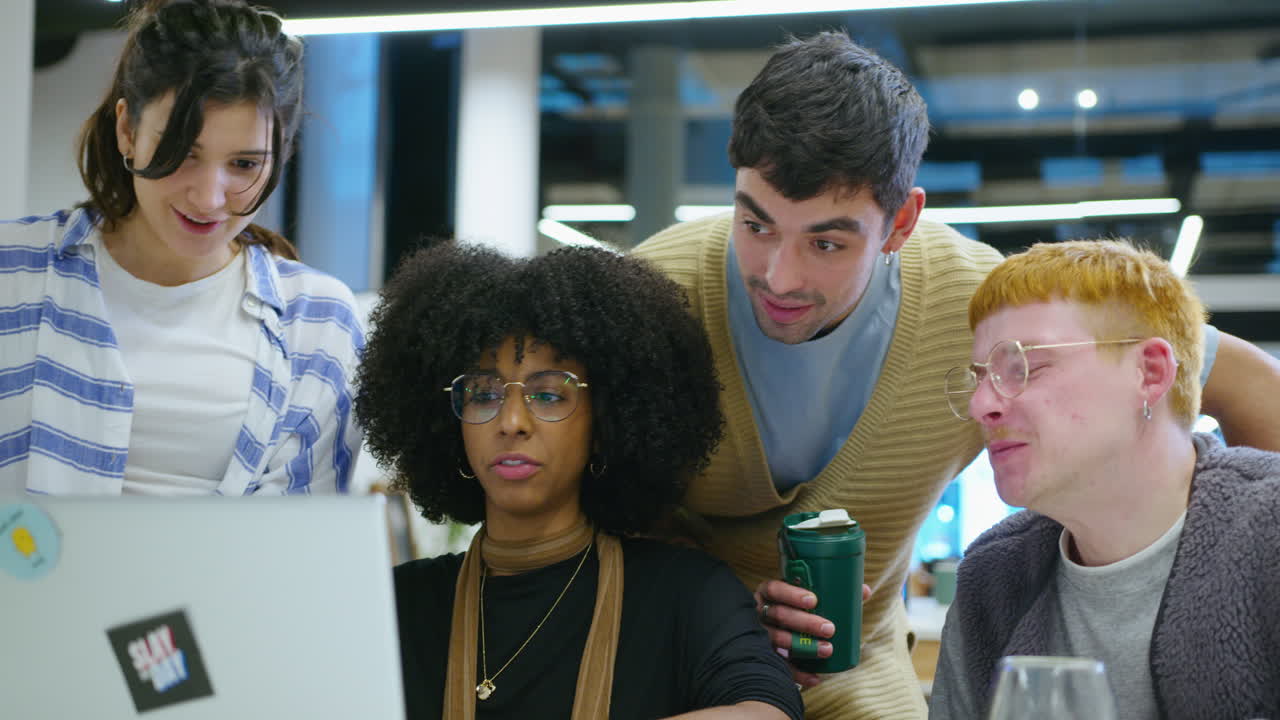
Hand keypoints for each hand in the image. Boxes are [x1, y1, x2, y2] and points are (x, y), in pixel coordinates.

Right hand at [754, 579, 871, 687]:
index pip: (774, 589)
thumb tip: (864, 591)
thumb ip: (832, 594)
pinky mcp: (764, 655)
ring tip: (827, 650)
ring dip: (803, 646)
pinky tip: (816, 678)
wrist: (774, 632)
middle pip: (779, 614)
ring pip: (777, 639)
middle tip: (829, 629)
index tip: (814, 600)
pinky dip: (799, 673)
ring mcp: (759, 634)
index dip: (791, 594)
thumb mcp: (806, 599)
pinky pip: (780, 665)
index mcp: (768, 594)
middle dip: (805, 622)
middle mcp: (760, 612)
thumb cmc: (795, 610)